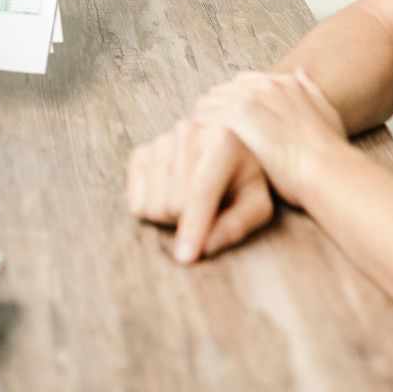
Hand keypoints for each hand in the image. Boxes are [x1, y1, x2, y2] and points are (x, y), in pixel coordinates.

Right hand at [126, 118, 276, 264]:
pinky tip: (171, 197)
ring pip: (154, 206)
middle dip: (189, 223)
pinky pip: (135, 202)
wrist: (220, 154)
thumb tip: (205, 247)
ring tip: (190, 204)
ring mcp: (159, 142)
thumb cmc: (241, 184)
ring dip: (171, 219)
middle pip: (174, 204)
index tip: (186, 258)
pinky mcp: (139, 154)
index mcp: (222, 141)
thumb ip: (237, 225)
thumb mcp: (256, 205)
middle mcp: (187, 133)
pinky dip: (152, 211)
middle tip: (207, 214)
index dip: (193, 227)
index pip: (201, 191)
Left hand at [192, 69, 347, 209]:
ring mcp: (250, 98)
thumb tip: (300, 70)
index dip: (230, 106)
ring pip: (207, 105)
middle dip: (212, 114)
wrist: (328, 170)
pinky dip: (199, 135)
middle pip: (219, 92)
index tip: (227, 128)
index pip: (240, 84)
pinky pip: (204, 119)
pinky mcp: (237, 116)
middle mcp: (264, 85)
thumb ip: (310, 90)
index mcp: (282, 83)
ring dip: (201, 125)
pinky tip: (199, 154)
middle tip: (207, 142)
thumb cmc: (330, 152)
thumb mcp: (327, 112)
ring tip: (199, 150)